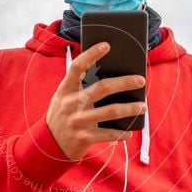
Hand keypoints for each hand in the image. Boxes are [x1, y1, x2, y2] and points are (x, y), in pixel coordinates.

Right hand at [46, 41, 146, 161]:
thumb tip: (112, 74)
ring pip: (110, 111)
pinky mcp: (83, 138)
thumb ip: (80, 87)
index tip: (107, 45)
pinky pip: (108, 134)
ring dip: (130, 109)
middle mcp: (70, 104)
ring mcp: (77, 121)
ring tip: (142, 106)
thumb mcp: (64, 98)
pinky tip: (129, 132)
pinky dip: (121, 133)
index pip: (77, 66)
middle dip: (124, 82)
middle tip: (140, 80)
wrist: (48, 145)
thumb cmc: (63, 115)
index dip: (91, 54)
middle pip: (102, 87)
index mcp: (65, 89)